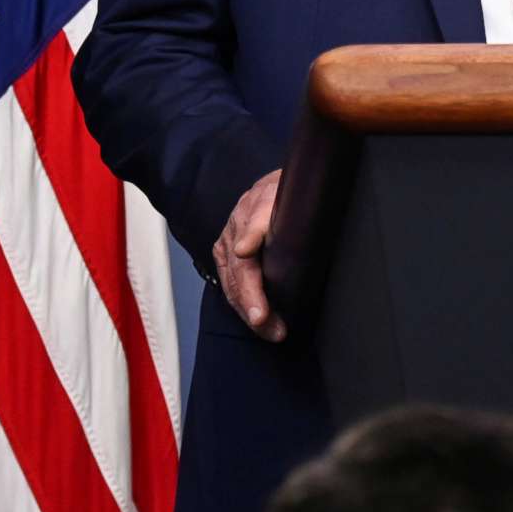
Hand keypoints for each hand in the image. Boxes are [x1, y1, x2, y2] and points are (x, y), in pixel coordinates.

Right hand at [213, 170, 284, 341]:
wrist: (282, 179)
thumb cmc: (285, 188)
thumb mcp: (279, 196)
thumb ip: (261, 220)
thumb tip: (242, 250)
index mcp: (244, 220)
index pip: (243, 268)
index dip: (252, 295)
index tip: (261, 317)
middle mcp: (231, 235)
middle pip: (236, 282)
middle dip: (253, 311)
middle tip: (274, 332)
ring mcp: (228, 244)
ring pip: (231, 286)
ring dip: (249, 311)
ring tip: (270, 331)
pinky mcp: (227, 251)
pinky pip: (229, 281)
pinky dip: (241, 301)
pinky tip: (255, 317)